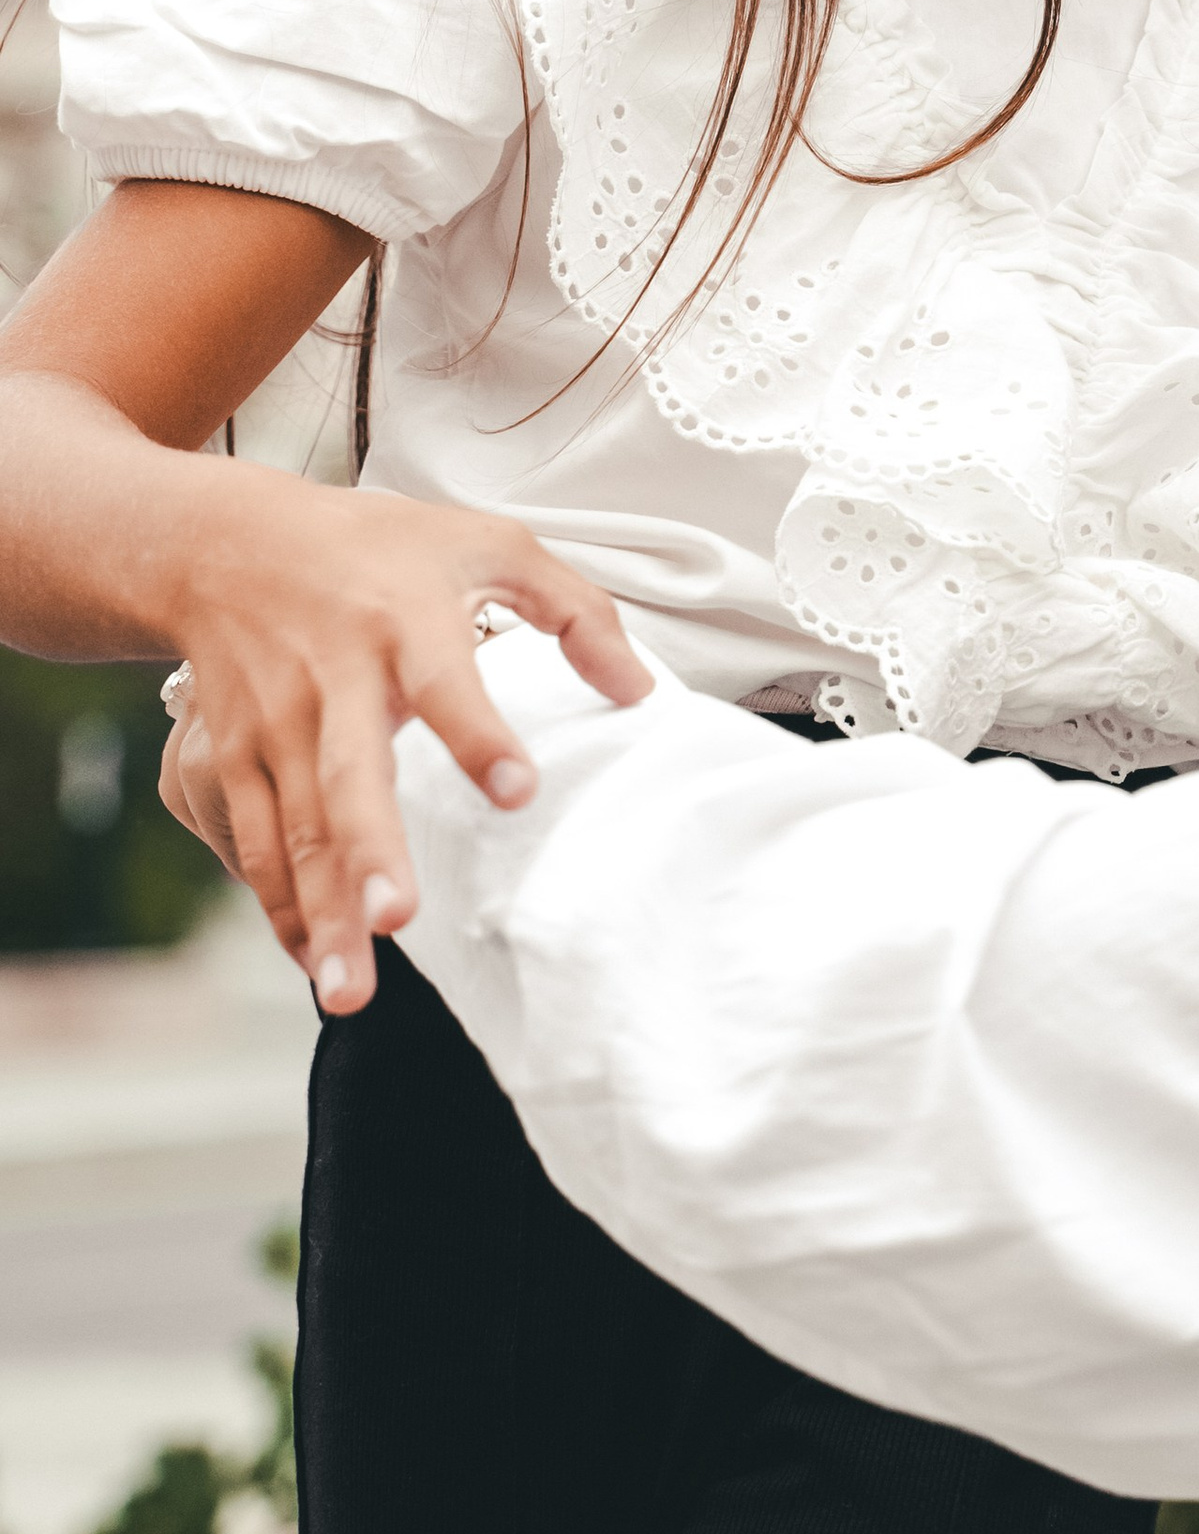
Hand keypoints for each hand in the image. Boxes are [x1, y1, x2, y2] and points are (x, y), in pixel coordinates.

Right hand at [150, 464, 648, 1014]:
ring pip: (297, 830)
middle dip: (370, 853)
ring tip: (348, 989)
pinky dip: (282, 906)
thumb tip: (639, 690)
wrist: (225, 545)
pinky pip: (258, 843)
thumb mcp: (488, 546)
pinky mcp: (235, 759)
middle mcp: (333, 679)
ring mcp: (276, 726)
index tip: (517, 790)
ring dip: (321, 911)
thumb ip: (576, 611)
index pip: (445, 680)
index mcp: (403, 620)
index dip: (478, 735)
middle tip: (398, 922)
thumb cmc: (375, 547)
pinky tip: (313, 961)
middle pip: (350, 775)